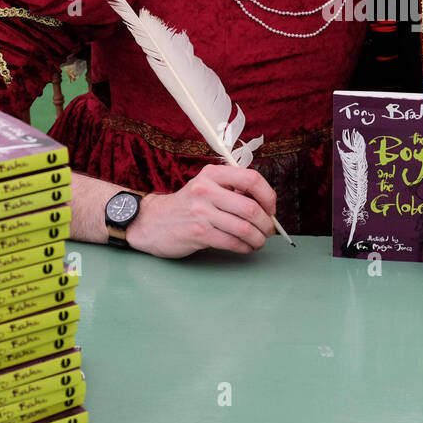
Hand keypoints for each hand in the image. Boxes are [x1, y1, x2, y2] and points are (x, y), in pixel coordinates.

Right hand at [125, 164, 277, 257]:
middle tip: (269, 230)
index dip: (268, 196)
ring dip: (258, 238)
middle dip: (267, 223)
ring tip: (259, 241)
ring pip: (244, 228)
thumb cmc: (186, 206)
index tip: (271, 209)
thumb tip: (266, 204)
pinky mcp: (197, 233)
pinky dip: (245, 247)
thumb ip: (232, 190)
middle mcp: (206, 190)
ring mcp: (201, 212)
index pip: (252, 179)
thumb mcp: (206, 186)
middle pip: (251, 207)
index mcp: (213, 174)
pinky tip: (246, 247)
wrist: (151, 221)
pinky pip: (231, 242)